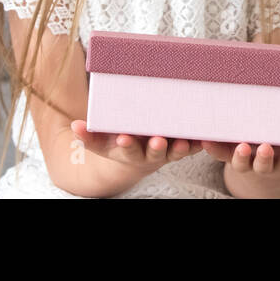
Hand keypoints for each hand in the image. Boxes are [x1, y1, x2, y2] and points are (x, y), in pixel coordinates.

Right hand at [68, 120, 201, 175]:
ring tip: (182, 141)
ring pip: (175, 153)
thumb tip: (75, 126)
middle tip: (157, 140)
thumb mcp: (102, 139)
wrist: (139, 147)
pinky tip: (205, 136)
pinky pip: (193, 147)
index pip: (126, 149)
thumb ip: (89, 134)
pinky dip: (199, 144)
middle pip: (153, 154)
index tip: (123, 139)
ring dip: (179, 148)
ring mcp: (168, 152)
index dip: (125, 145)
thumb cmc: (119, 136)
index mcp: (128, 150)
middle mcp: (149, 154)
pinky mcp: (183, 146)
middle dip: (155, 148)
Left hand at [202, 132, 279, 198]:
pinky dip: (212, 148)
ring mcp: (246, 161)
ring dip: (241, 155)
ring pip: (242, 162)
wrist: (261, 179)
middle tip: (265, 147)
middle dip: (264, 157)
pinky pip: (220, 154)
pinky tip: (205, 140)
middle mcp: (264, 164)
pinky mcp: (229, 155)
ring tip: (242, 145)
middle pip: (263, 164)